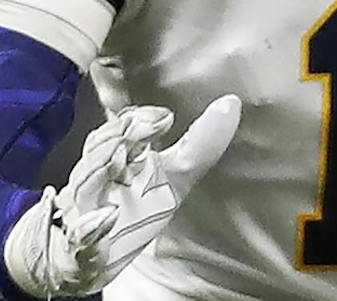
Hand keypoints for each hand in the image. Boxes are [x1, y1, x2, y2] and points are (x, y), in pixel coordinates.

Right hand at [4, 96, 239, 297]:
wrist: (100, 260)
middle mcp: (97, 179)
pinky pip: (79, 234)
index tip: (165, 118)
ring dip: (99, 168)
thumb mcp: (177, 176)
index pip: (119, 129)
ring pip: (83, 184)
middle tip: (143, 130)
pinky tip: (107, 216)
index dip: (137, 120)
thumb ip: (202, 143)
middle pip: (97, 149)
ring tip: (120, 156)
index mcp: (119, 158)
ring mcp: (85, 211)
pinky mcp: (80, 245)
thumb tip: (231, 102)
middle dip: (117, 136)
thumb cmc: (138, 209)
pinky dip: (90, 225)